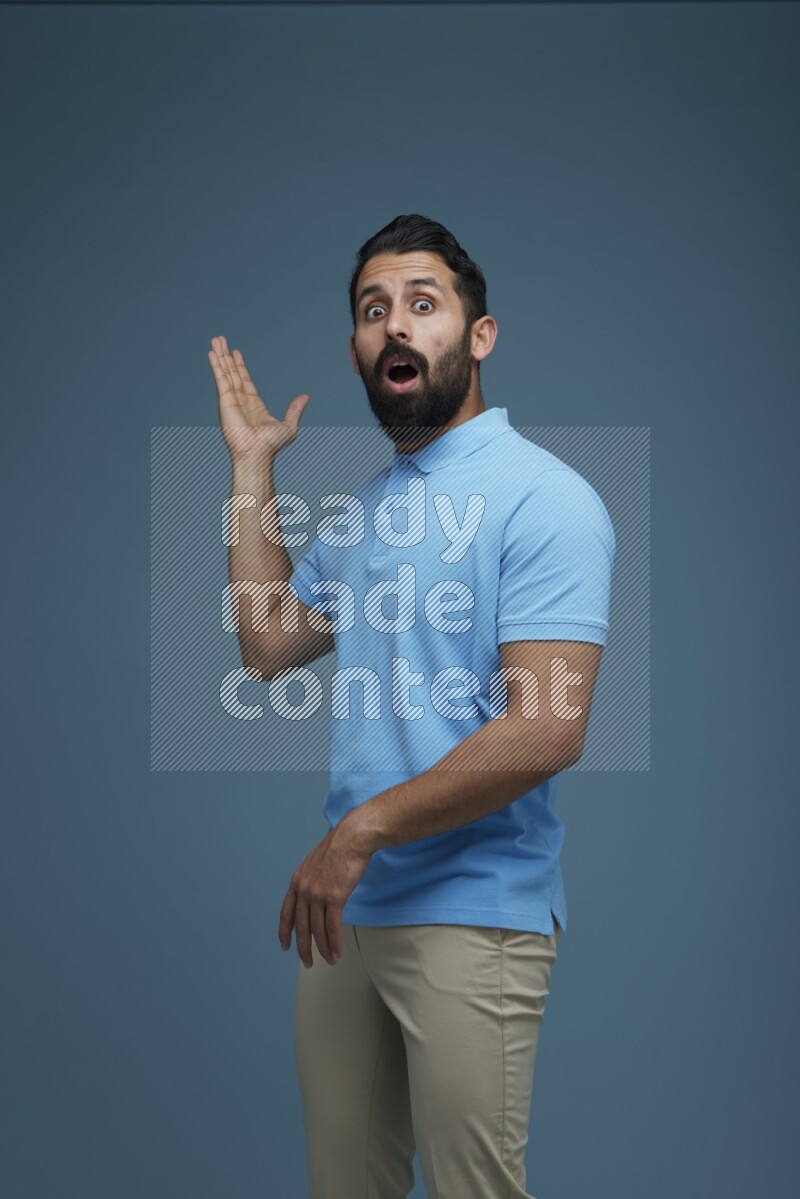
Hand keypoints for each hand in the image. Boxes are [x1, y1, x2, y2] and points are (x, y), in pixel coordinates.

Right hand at [208, 334, 309, 462]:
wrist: (256, 454)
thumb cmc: (270, 446)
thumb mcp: (289, 426)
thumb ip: (294, 410)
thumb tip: (305, 396)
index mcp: (254, 406)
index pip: (245, 381)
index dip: (240, 367)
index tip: (236, 353)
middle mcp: (241, 401)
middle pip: (233, 373)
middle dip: (227, 357)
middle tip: (221, 341)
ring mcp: (231, 400)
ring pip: (225, 373)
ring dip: (220, 356)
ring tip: (215, 340)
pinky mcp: (225, 400)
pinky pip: (220, 379)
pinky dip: (216, 366)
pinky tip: (212, 353)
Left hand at [278, 823, 372, 967]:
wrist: (352, 837)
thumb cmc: (340, 847)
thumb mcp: (317, 862)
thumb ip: (313, 879)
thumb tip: (318, 893)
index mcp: (297, 881)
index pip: (286, 912)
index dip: (284, 931)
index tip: (285, 945)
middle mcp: (304, 889)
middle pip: (300, 926)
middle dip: (303, 947)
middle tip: (307, 962)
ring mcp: (317, 894)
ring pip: (317, 930)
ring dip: (323, 949)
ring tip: (329, 960)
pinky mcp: (334, 898)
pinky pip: (333, 927)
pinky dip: (334, 943)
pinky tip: (337, 953)